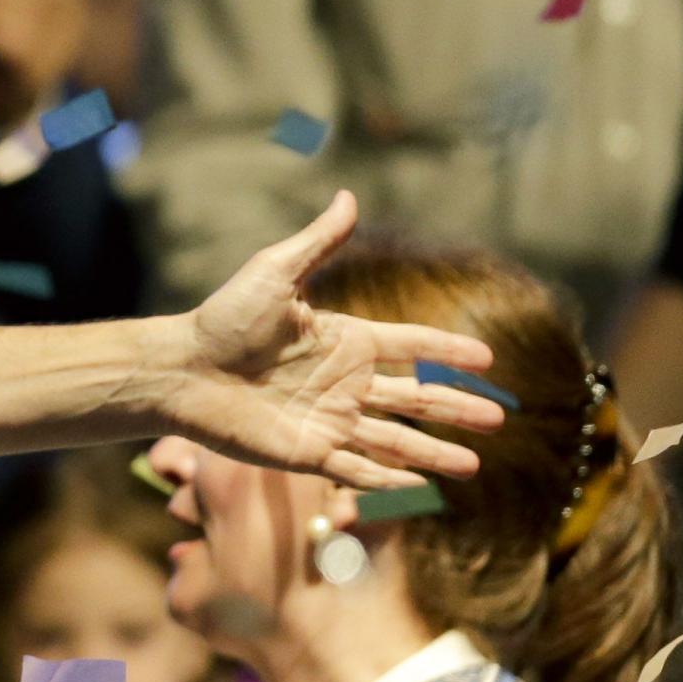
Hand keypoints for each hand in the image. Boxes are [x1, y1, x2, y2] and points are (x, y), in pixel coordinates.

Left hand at [172, 191, 503, 509]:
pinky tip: (416, 486)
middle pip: (416, 398)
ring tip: (474, 465)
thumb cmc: (222, 320)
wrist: (181, 370)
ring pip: (395, 440)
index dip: (448, 350)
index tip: (486, 359)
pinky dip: (386, 480)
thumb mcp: (274, 274)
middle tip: (501, 416)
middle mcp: (343, 383)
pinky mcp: (307, 453)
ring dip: (433, 454)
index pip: (411, 344)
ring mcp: (328, 420)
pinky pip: (355, 470)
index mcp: (344, 340)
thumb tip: (347, 195)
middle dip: (458, 408)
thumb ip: (317, 243)